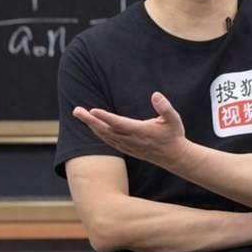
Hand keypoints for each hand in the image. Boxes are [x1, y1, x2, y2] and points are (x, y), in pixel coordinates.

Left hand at [72, 91, 189, 168]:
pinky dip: (99, 133)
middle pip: (106, 130)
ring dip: (91, 126)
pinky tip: (93, 127)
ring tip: (80, 115)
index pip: (119, 123)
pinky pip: (109, 141)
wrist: (175, 157)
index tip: (92, 110)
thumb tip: (155, 95)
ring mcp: (128, 146)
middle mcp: (132, 140)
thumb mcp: (174, 119)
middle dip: (90, 120)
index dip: (105, 117)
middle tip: (76, 110)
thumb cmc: (174, 135)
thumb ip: (164, 107)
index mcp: (141, 131)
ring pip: (105, 136)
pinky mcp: (128, 149)